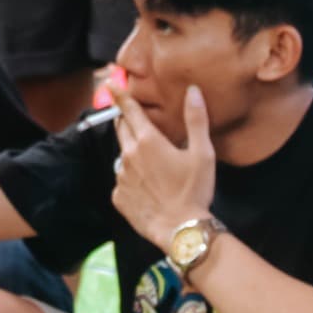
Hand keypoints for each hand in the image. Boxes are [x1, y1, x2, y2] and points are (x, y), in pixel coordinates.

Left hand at [112, 90, 216, 250]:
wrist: (180, 230)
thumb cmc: (194, 190)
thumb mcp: (202, 153)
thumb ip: (196, 120)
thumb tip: (192, 91)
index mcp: (148, 140)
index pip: (129, 110)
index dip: (120, 95)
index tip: (110, 83)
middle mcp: (129, 155)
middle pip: (122, 129)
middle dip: (126, 121)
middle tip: (136, 120)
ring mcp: (121, 177)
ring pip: (123, 157)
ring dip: (133, 154)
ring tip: (154, 168)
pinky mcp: (118, 196)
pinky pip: (122, 181)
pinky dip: (132, 179)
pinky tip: (148, 189)